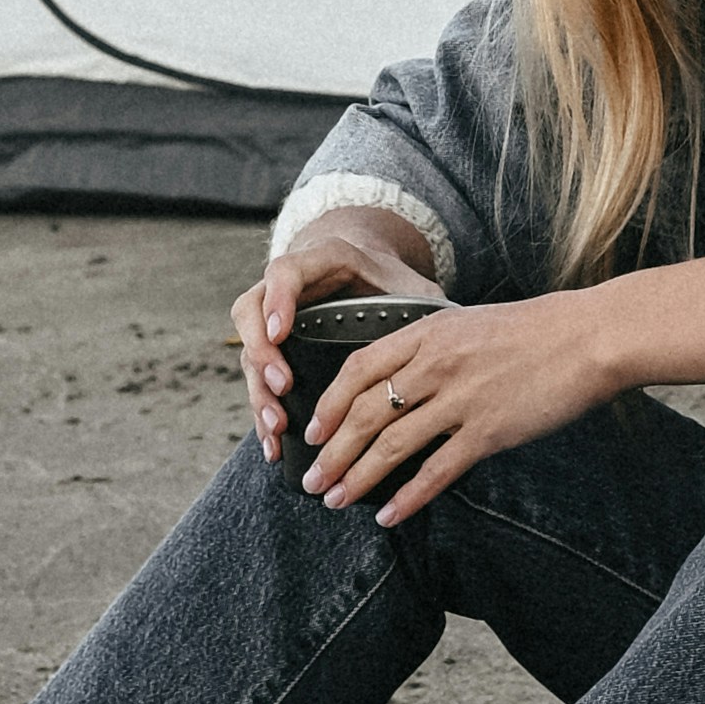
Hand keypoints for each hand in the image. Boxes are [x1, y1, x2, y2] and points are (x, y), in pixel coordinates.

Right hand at [232, 213, 440, 459]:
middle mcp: (287, 287)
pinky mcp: (274, 349)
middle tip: (281, 386)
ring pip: (250, 351)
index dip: (278, 300)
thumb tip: (454, 327)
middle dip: (263, 354)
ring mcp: (274, 318)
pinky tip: (274, 443)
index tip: (281, 331)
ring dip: (259, 391)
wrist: (366, 271)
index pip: (286, 272)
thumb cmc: (391, 279)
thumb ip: (422, 299)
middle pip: (251, 313)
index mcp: (320, 261)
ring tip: (277, 426)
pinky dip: (263, 411)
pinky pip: (257, 378)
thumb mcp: (408, 282)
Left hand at [301, 292, 619, 526]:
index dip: (329, 405)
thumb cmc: (537, 330)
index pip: (358, 369)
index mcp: (427, 334)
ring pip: (390, 444)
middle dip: (331, 452)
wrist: (590, 336)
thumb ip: (433, 347)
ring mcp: (460, 399)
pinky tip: (390, 515)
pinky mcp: (488, 431)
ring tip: (336, 500)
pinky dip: (408, 498)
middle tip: (312, 481)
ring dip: (357, 478)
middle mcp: (435, 365)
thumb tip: (405, 379)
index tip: (314, 432)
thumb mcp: (471, 323)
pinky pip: (436, 471)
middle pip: (364, 413)